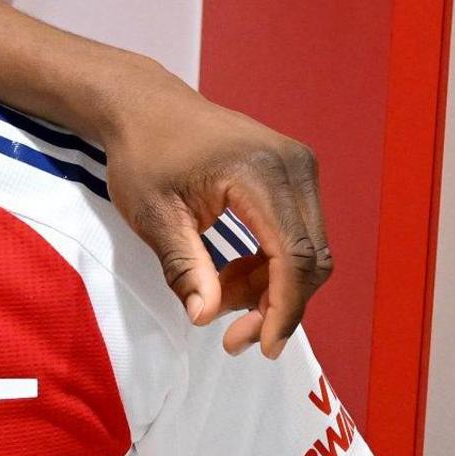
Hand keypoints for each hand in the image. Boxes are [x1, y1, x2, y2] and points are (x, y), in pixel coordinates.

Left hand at [106, 90, 331, 357]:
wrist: (146, 108)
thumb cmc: (144, 155)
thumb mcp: (153, 215)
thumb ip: (183, 267)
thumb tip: (206, 317)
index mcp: (260, 171)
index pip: (294, 255)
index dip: (283, 308)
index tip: (263, 346)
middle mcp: (293, 165)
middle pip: (311, 259)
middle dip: (276, 306)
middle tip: (232, 338)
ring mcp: (299, 168)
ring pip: (308, 252)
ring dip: (271, 289)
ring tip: (217, 296)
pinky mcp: (294, 176)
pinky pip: (298, 236)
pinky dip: (270, 267)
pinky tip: (231, 275)